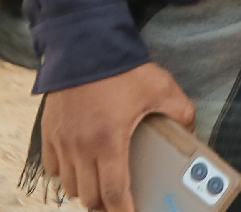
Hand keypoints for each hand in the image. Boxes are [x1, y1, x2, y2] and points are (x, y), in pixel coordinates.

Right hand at [41, 62, 195, 211]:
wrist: (84, 44)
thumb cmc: (122, 68)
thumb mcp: (161, 86)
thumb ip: (181, 111)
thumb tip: (192, 131)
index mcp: (110, 141)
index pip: (114, 194)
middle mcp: (81, 147)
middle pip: (90, 196)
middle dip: (106, 205)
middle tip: (120, 201)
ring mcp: (62, 141)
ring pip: (70, 186)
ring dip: (87, 190)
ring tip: (102, 182)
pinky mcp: (49, 132)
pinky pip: (53, 167)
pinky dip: (66, 173)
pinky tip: (80, 165)